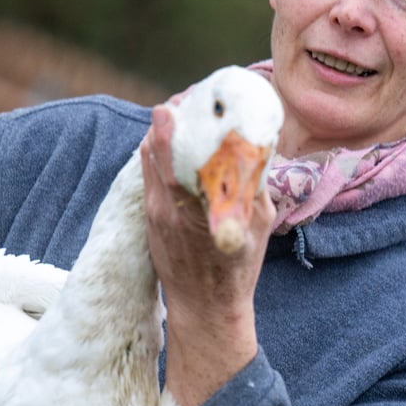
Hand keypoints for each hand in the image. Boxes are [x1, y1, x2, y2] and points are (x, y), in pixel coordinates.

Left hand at [140, 104, 275, 405]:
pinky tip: (176, 144)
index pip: (171, 152)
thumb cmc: (237, 269)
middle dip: (170, 117)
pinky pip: (148, 173)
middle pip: (154, 146)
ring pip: (147, 156)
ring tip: (183, 114)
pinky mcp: (149, 216)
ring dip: (162, 132)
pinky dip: (159, 152)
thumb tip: (255, 144)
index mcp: (193, 207)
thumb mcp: (257, 225)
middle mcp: (166, 206)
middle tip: (189, 99)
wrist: (204, 308)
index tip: (191, 97)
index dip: (175, 120)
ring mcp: (154, 211)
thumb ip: (251, 184)